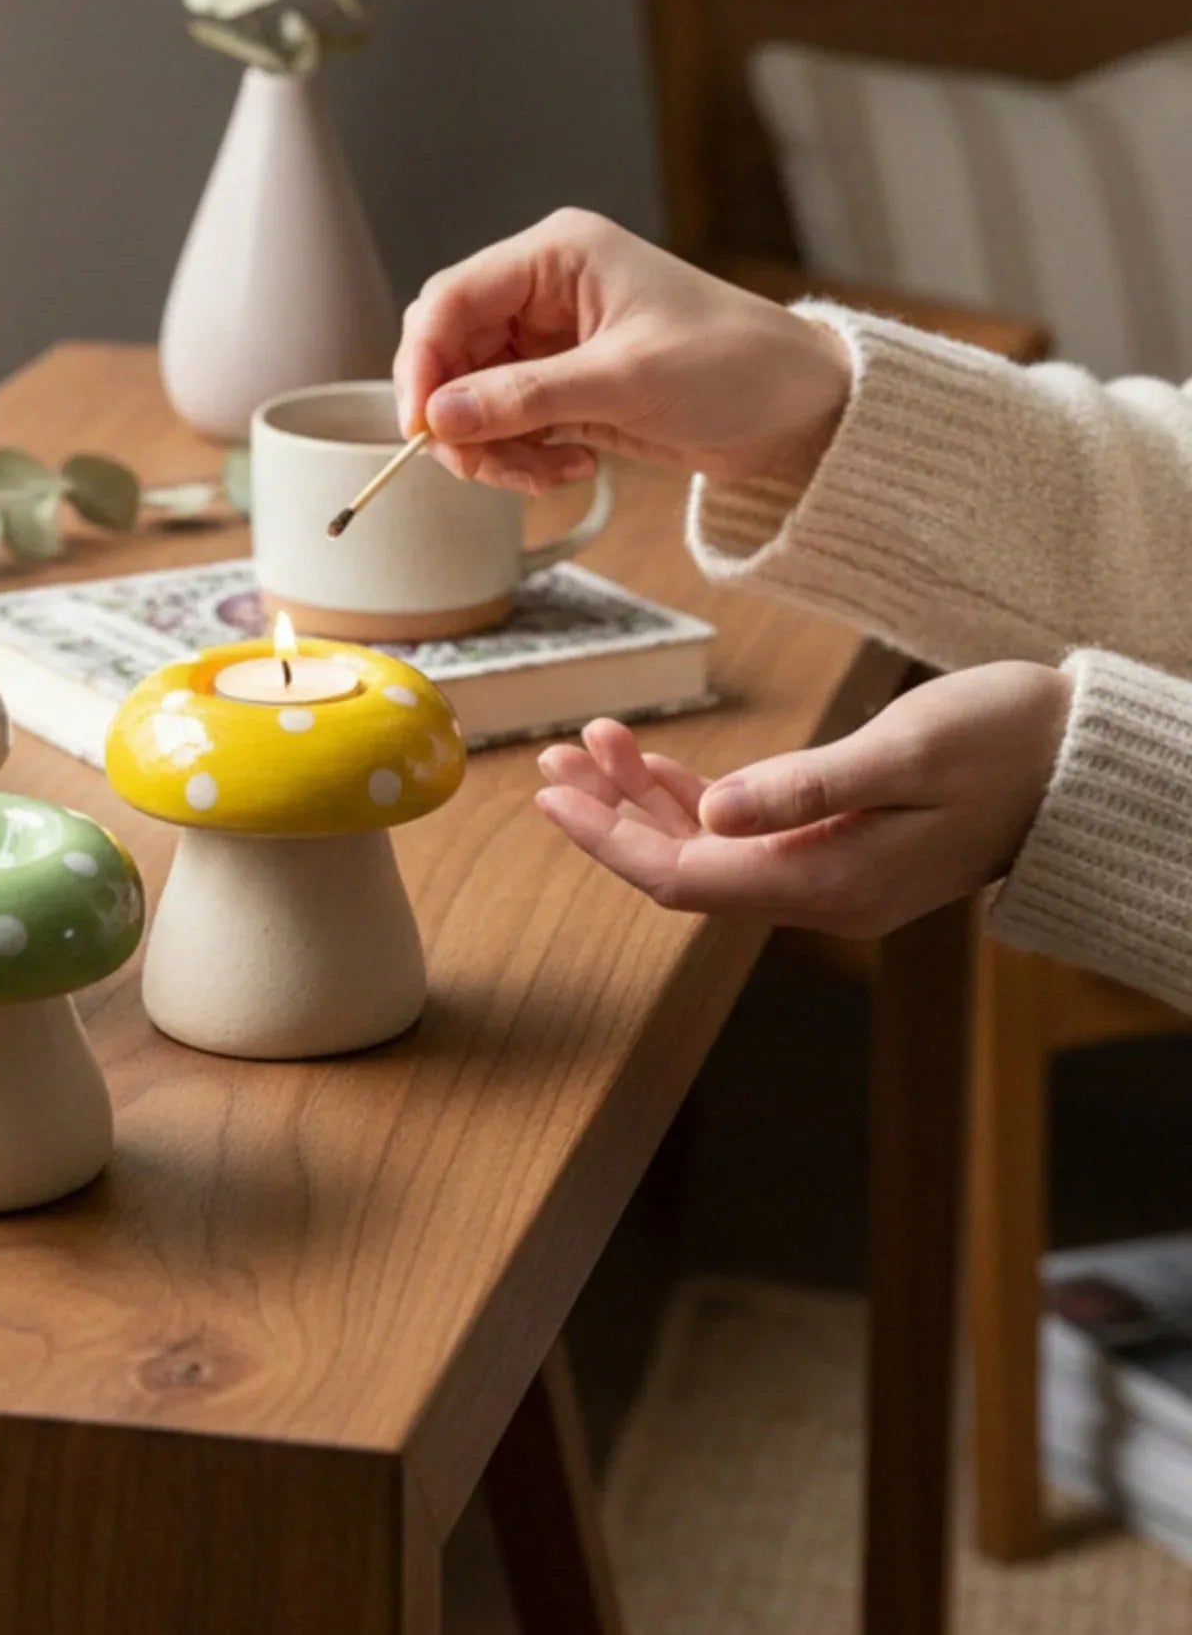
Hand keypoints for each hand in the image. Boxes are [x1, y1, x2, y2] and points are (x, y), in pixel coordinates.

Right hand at [394, 209, 852, 495]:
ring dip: (493, 448)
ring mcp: (549, 343)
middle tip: (482, 465)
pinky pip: (505, 427)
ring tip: (546, 475)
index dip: (423, 364)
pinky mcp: (561, 388)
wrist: (797, 409)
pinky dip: (521, 459)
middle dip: (457, 417)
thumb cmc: (733, 366)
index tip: (421, 427)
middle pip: (450, 353)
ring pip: (471, 400)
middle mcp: (544, 293)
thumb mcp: (625, 380)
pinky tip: (571, 469)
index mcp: (558, 256)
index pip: (452, 300)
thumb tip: (438, 419)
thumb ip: (525, 398)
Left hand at [531, 663, 1071, 936]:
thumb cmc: (1008, 741)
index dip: (607, 840)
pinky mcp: (834, 846)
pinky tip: (646, 764)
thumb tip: (712, 812)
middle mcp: (817, 893)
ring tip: (585, 744)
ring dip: (640, 799)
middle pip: (680, 866)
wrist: (1085, 760)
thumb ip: (806, 786)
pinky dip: (689, 796)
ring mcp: (825, 874)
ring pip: (704, 847)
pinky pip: (740, 833)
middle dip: (608, 815)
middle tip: (551, 758)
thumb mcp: (908, 750)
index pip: (683, 876)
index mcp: (826, 882)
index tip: (550, 795)